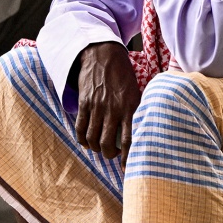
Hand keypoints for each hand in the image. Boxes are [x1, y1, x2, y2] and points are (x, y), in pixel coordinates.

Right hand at [73, 42, 139, 159]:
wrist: (103, 54)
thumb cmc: (123, 74)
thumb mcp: (136, 90)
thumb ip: (136, 109)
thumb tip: (142, 130)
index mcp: (130, 106)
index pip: (131, 138)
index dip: (129, 157)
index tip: (129, 167)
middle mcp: (114, 109)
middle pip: (108, 143)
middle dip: (109, 154)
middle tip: (112, 154)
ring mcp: (97, 107)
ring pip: (93, 139)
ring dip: (96, 148)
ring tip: (101, 148)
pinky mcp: (84, 104)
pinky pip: (80, 128)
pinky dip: (82, 140)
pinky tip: (87, 142)